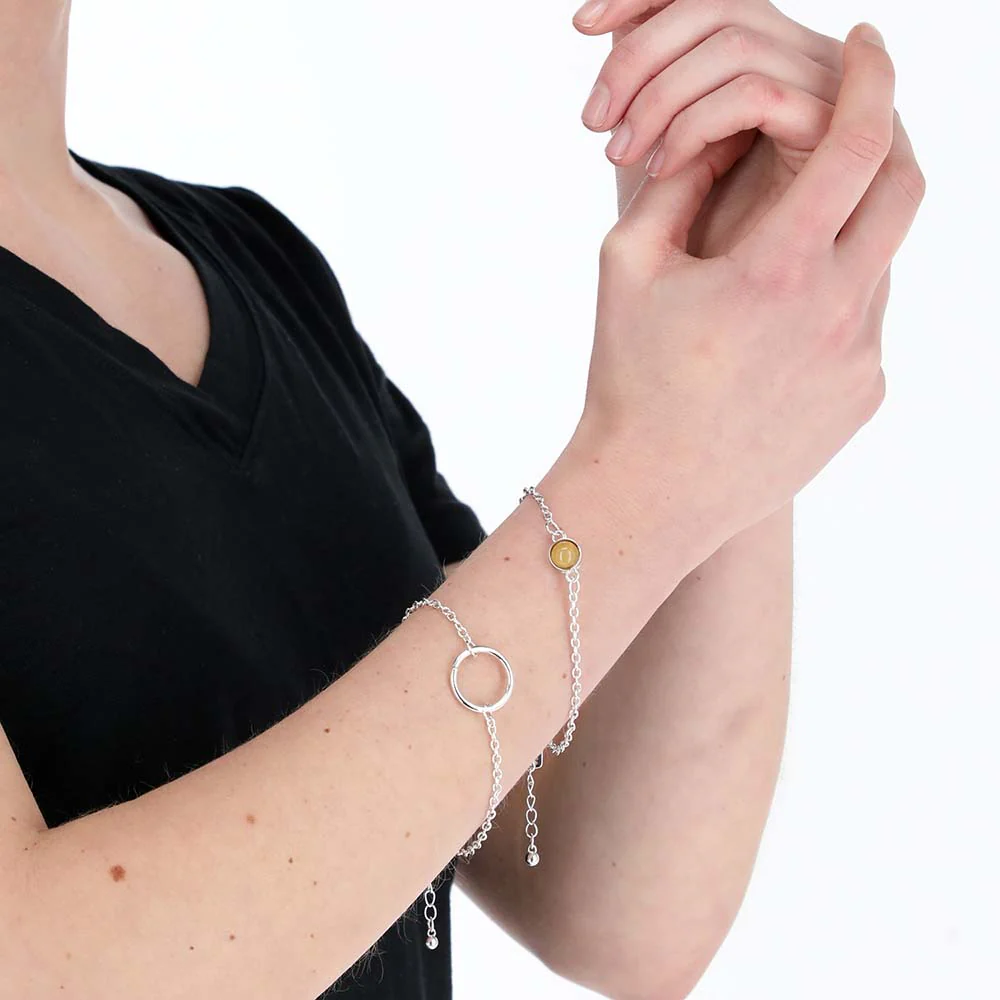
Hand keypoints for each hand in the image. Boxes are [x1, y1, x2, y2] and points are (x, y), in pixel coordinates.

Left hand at [572, 0, 866, 254]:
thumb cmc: (680, 243)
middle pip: (716, 4)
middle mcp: (795, 63)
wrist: (712, 321)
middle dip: (639, 55)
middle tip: (594, 121)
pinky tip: (663, 164)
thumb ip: (642, 85)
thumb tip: (605, 22)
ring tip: (620, 152)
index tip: (579, 26)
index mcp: (756, 59)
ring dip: (660, 93)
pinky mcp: (830, 135)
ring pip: (734, 41)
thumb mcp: (648, 150)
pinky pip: (758, 93)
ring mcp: (820, 93)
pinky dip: (697, 121)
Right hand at [574, 23, 924, 555]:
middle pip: (905, 187)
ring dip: (845, 231)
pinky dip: (834, 297)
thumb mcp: (628, 266)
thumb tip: (723, 129)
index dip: (872, 78)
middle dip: (886, 136)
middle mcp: (840, 312)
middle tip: (852, 122)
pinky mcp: (864, 398)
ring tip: (778, 256)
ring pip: (882, 259)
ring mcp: (861, 360)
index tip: (870, 45)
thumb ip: (677, 180)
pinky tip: (775, 328)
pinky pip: (867, 322)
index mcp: (777, 269)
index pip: (856, 140)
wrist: (652, 493)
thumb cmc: (628, 379)